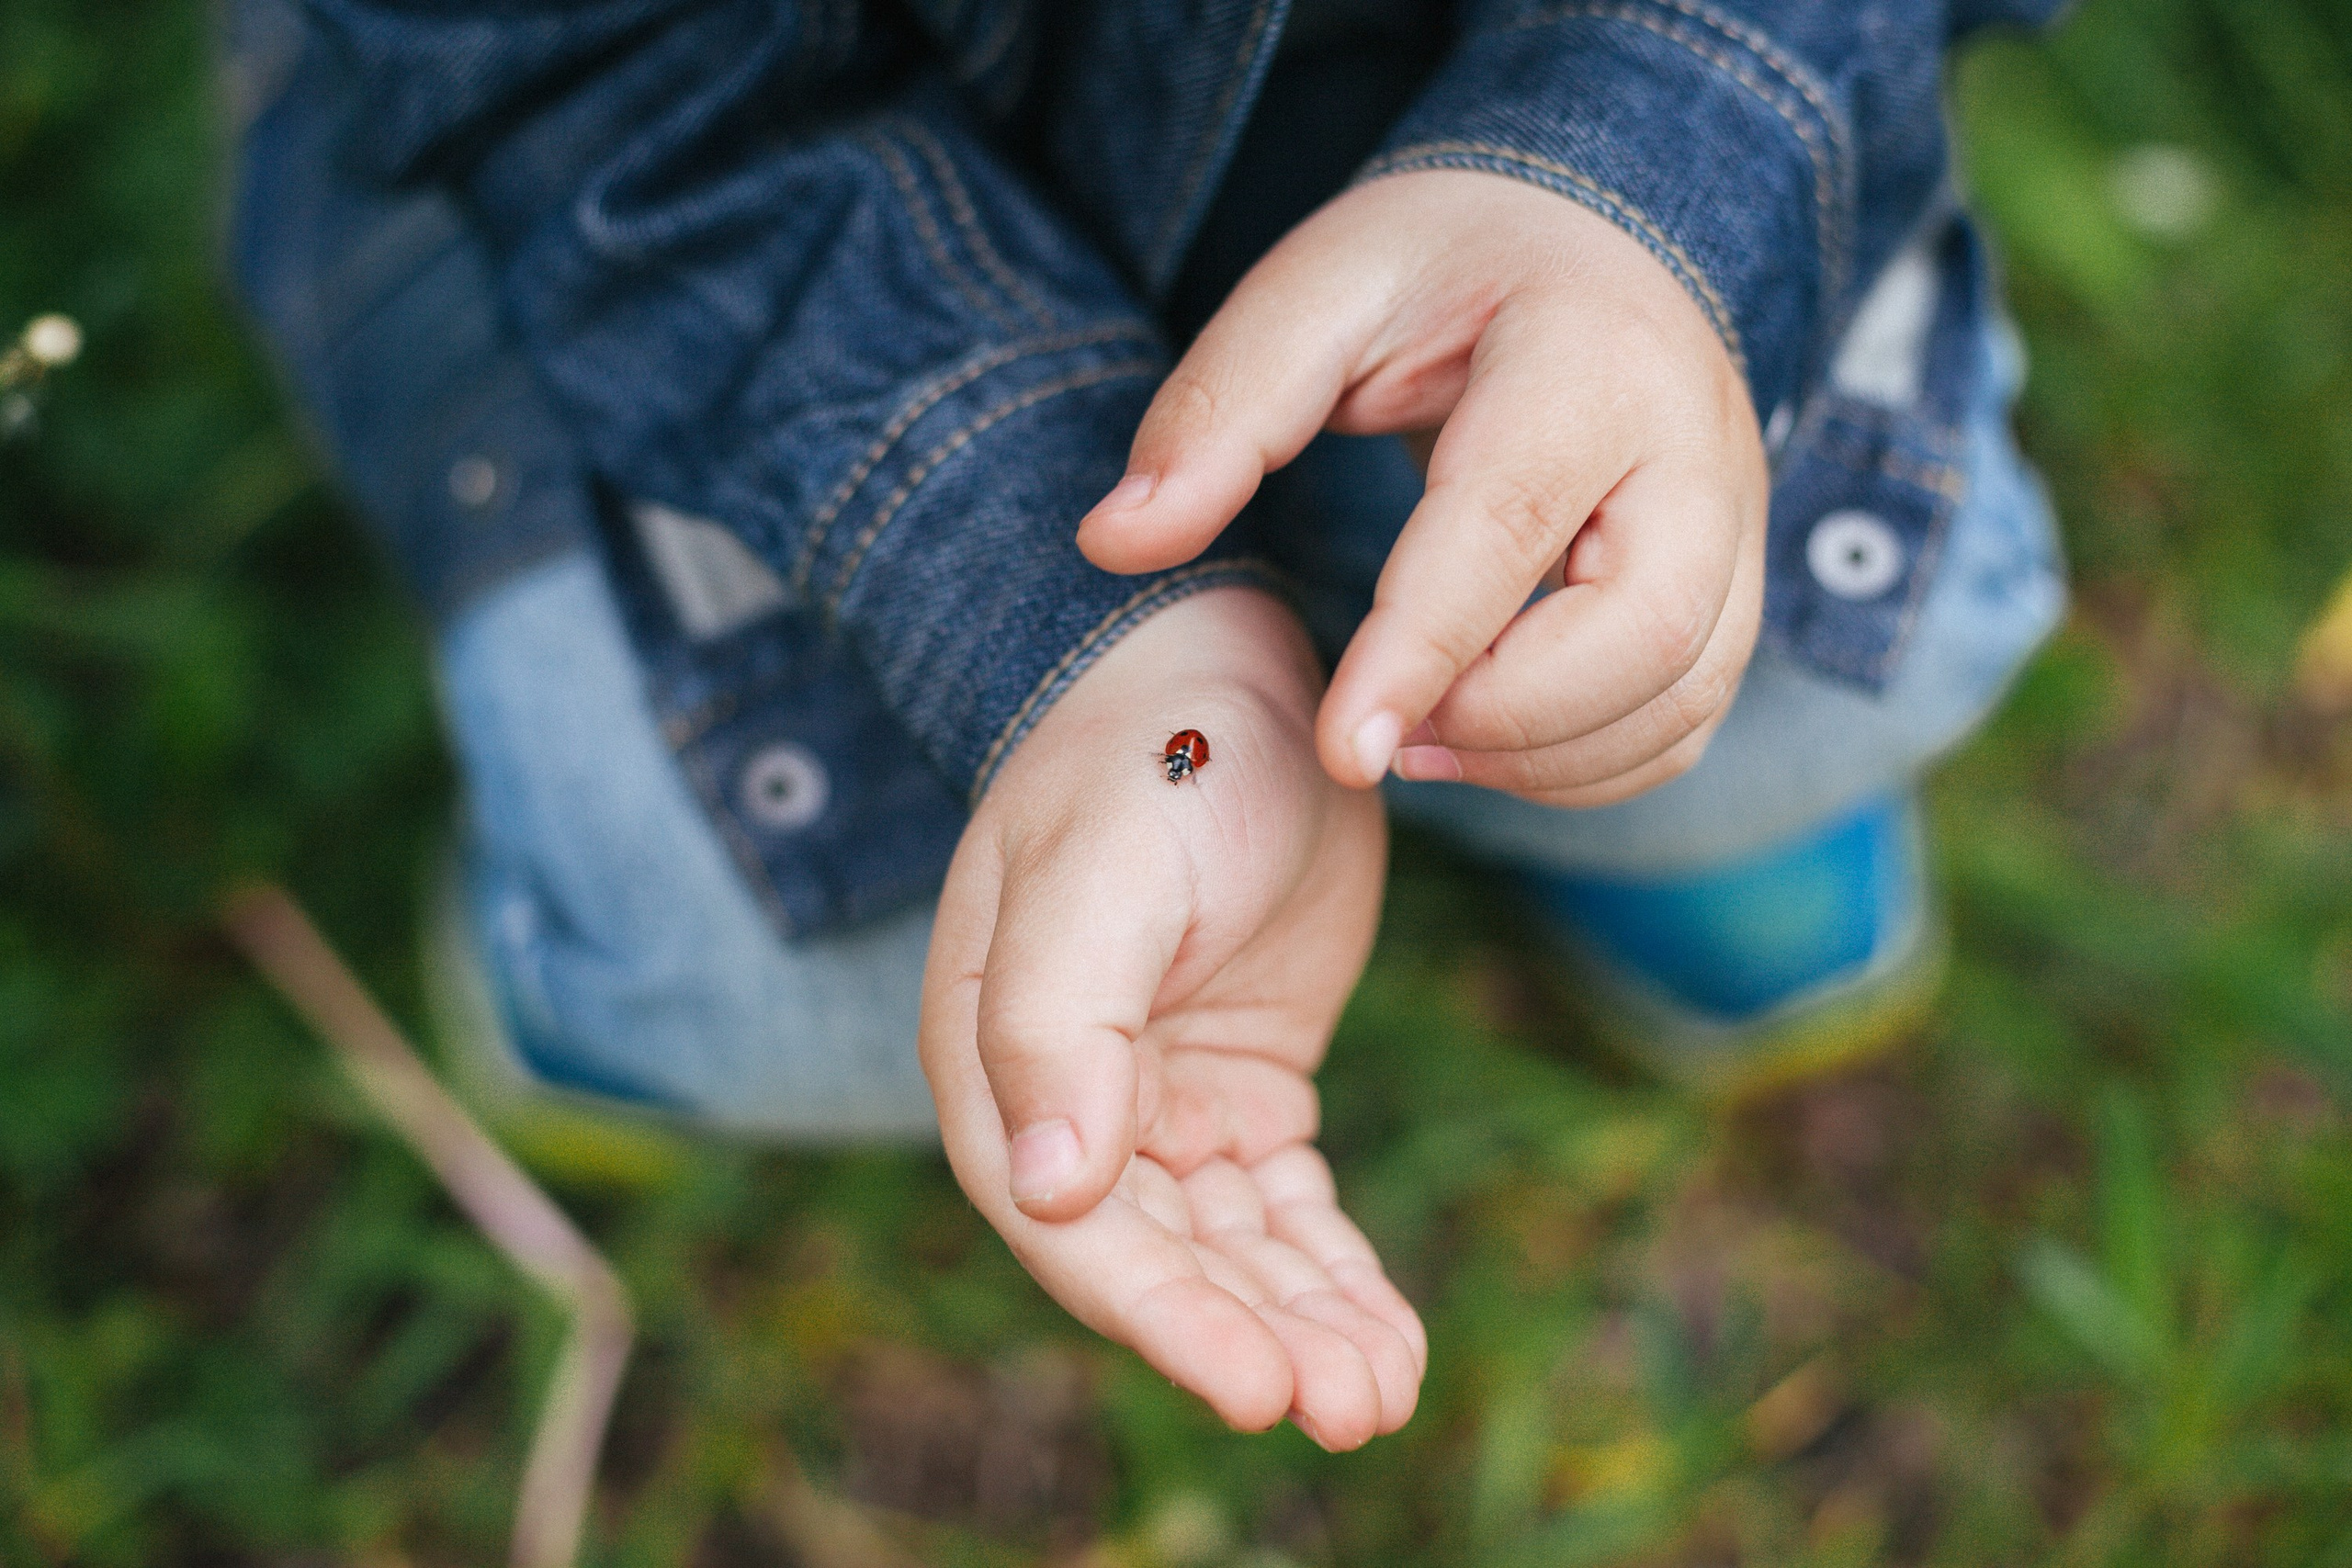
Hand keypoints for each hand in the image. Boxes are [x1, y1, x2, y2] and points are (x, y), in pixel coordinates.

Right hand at [919, 587, 1423, 1447]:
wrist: (1227, 664)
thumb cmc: (1149, 754)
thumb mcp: (1102, 870)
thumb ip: (1060, 1022)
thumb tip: (1047, 1188)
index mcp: (998, 1057)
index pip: (1073, 1223)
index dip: (1164, 1317)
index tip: (1259, 1389)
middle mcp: (1070, 1099)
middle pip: (1162, 1258)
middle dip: (1252, 1340)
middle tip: (1353, 1409)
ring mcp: (1161, 1100)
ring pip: (1232, 1252)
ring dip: (1301, 1325)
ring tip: (1385, 1394)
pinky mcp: (1243, 1089)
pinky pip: (1287, 1210)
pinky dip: (1334, 1273)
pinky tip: (1394, 1338)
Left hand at [1078, 169, 1767, 805]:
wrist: (1580, 244)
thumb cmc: (1436, 271)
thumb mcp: (1313, 295)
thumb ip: (1217, 414)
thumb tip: (1112, 541)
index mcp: (1586, 353)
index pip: (1511, 525)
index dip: (1423, 651)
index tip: (1342, 750)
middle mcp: (1695, 443)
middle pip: (1645, 635)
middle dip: (1504, 721)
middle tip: (1378, 735)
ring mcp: (1734, 522)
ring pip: (1680, 696)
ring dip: (1542, 759)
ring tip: (1414, 743)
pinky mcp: (1730, 587)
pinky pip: (1685, 722)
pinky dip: (1586, 769)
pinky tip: (1476, 743)